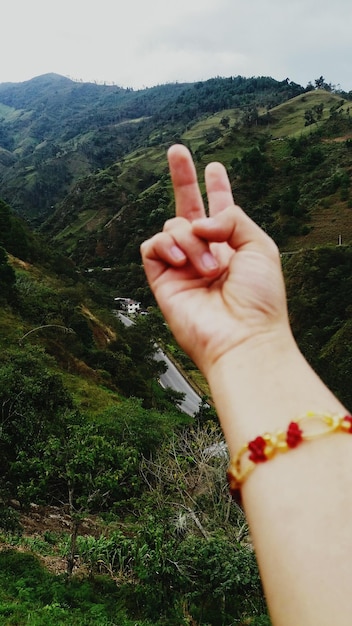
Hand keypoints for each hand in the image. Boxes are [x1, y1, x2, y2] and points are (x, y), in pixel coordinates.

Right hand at [140, 145, 289, 375]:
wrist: (241, 338)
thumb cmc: (259, 299)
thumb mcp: (260, 245)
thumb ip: (231, 217)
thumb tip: (199, 221)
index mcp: (231, 245)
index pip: (220, 211)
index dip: (217, 189)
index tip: (214, 167)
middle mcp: (205, 252)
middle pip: (187, 208)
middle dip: (182, 177)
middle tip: (177, 150)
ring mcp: (182, 266)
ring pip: (173, 226)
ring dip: (192, 241)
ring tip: (211, 268)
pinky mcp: (162, 279)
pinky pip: (153, 246)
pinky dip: (167, 246)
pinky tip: (183, 261)